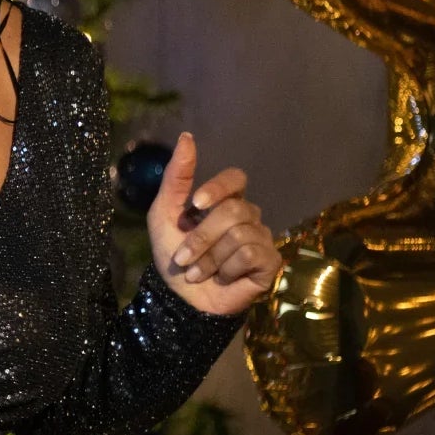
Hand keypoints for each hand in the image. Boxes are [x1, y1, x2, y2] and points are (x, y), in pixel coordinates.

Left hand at [146, 132, 278, 316]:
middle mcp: (249, 217)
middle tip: (182, 258)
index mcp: (226, 201)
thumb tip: (187, 136)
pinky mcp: (270, 263)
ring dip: (209, 257)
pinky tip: (222, 278)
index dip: (218, 187)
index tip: (195, 204)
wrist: (180, 298)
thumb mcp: (164, 213)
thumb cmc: (172, 254)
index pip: (236, 179)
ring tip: (198, 272)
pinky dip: (227, 268)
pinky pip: (251, 254)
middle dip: (201, 237)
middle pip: (233, 210)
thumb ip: (177, 176)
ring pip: (240, 234)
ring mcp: (262, 239)